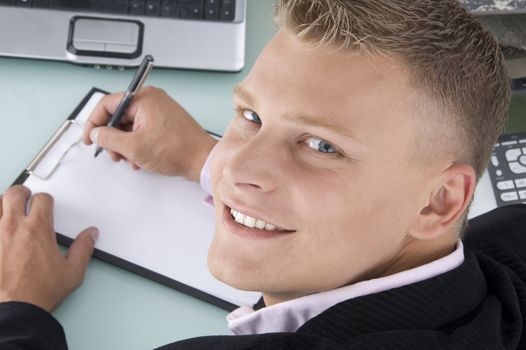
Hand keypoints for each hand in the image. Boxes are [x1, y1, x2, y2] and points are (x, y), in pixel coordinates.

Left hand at [0, 186, 97, 311]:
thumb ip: (83, 249)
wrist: (14, 310)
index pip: (42, 198)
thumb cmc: (38, 293)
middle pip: (15, 193)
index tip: (46, 207)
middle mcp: (13, 227)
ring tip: (8, 212)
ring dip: (3, 205)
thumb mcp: (72, 272)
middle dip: (22, 193)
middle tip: (25, 200)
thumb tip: (90, 234)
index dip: (46, 201)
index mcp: (38, 229)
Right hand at [83, 87, 216, 181]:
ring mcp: (160, 111)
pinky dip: (137, 145)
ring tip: (128, 160)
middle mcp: (152, 100)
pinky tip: (140, 160)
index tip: (89, 138)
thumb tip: (97, 133)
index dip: (94, 122)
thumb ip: (109, 138)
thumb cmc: (177, 150)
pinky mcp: (165, 123)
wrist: (202, 160)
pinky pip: (142, 130)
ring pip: (130, 126)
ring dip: (124, 145)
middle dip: (112, 138)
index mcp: (144, 98)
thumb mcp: (134, 146)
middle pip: (118, 116)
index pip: (107, 104)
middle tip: (111, 153)